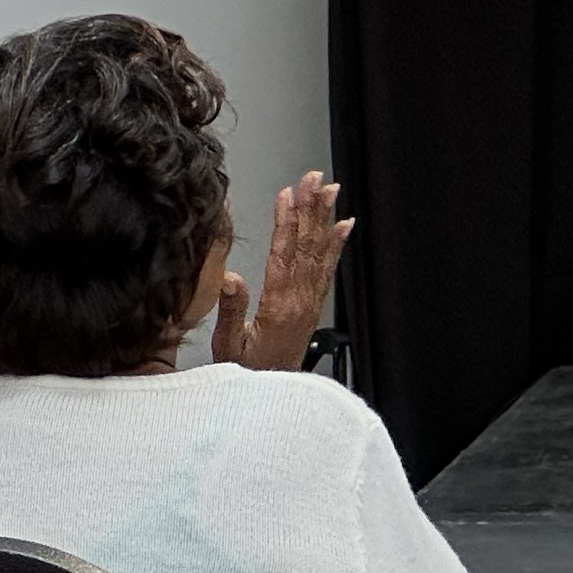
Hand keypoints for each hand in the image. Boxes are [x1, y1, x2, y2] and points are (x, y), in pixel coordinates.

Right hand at [212, 171, 352, 373]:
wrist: (272, 394)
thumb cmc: (246, 372)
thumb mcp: (228, 346)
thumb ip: (231, 310)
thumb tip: (231, 277)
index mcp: (279, 304)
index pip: (284, 253)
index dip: (287, 221)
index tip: (288, 194)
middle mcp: (300, 298)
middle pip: (306, 244)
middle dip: (310, 208)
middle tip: (315, 178)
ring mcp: (310, 300)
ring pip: (319, 251)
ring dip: (325, 218)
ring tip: (331, 191)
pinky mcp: (314, 305)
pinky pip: (328, 269)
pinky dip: (337, 245)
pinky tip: (344, 226)